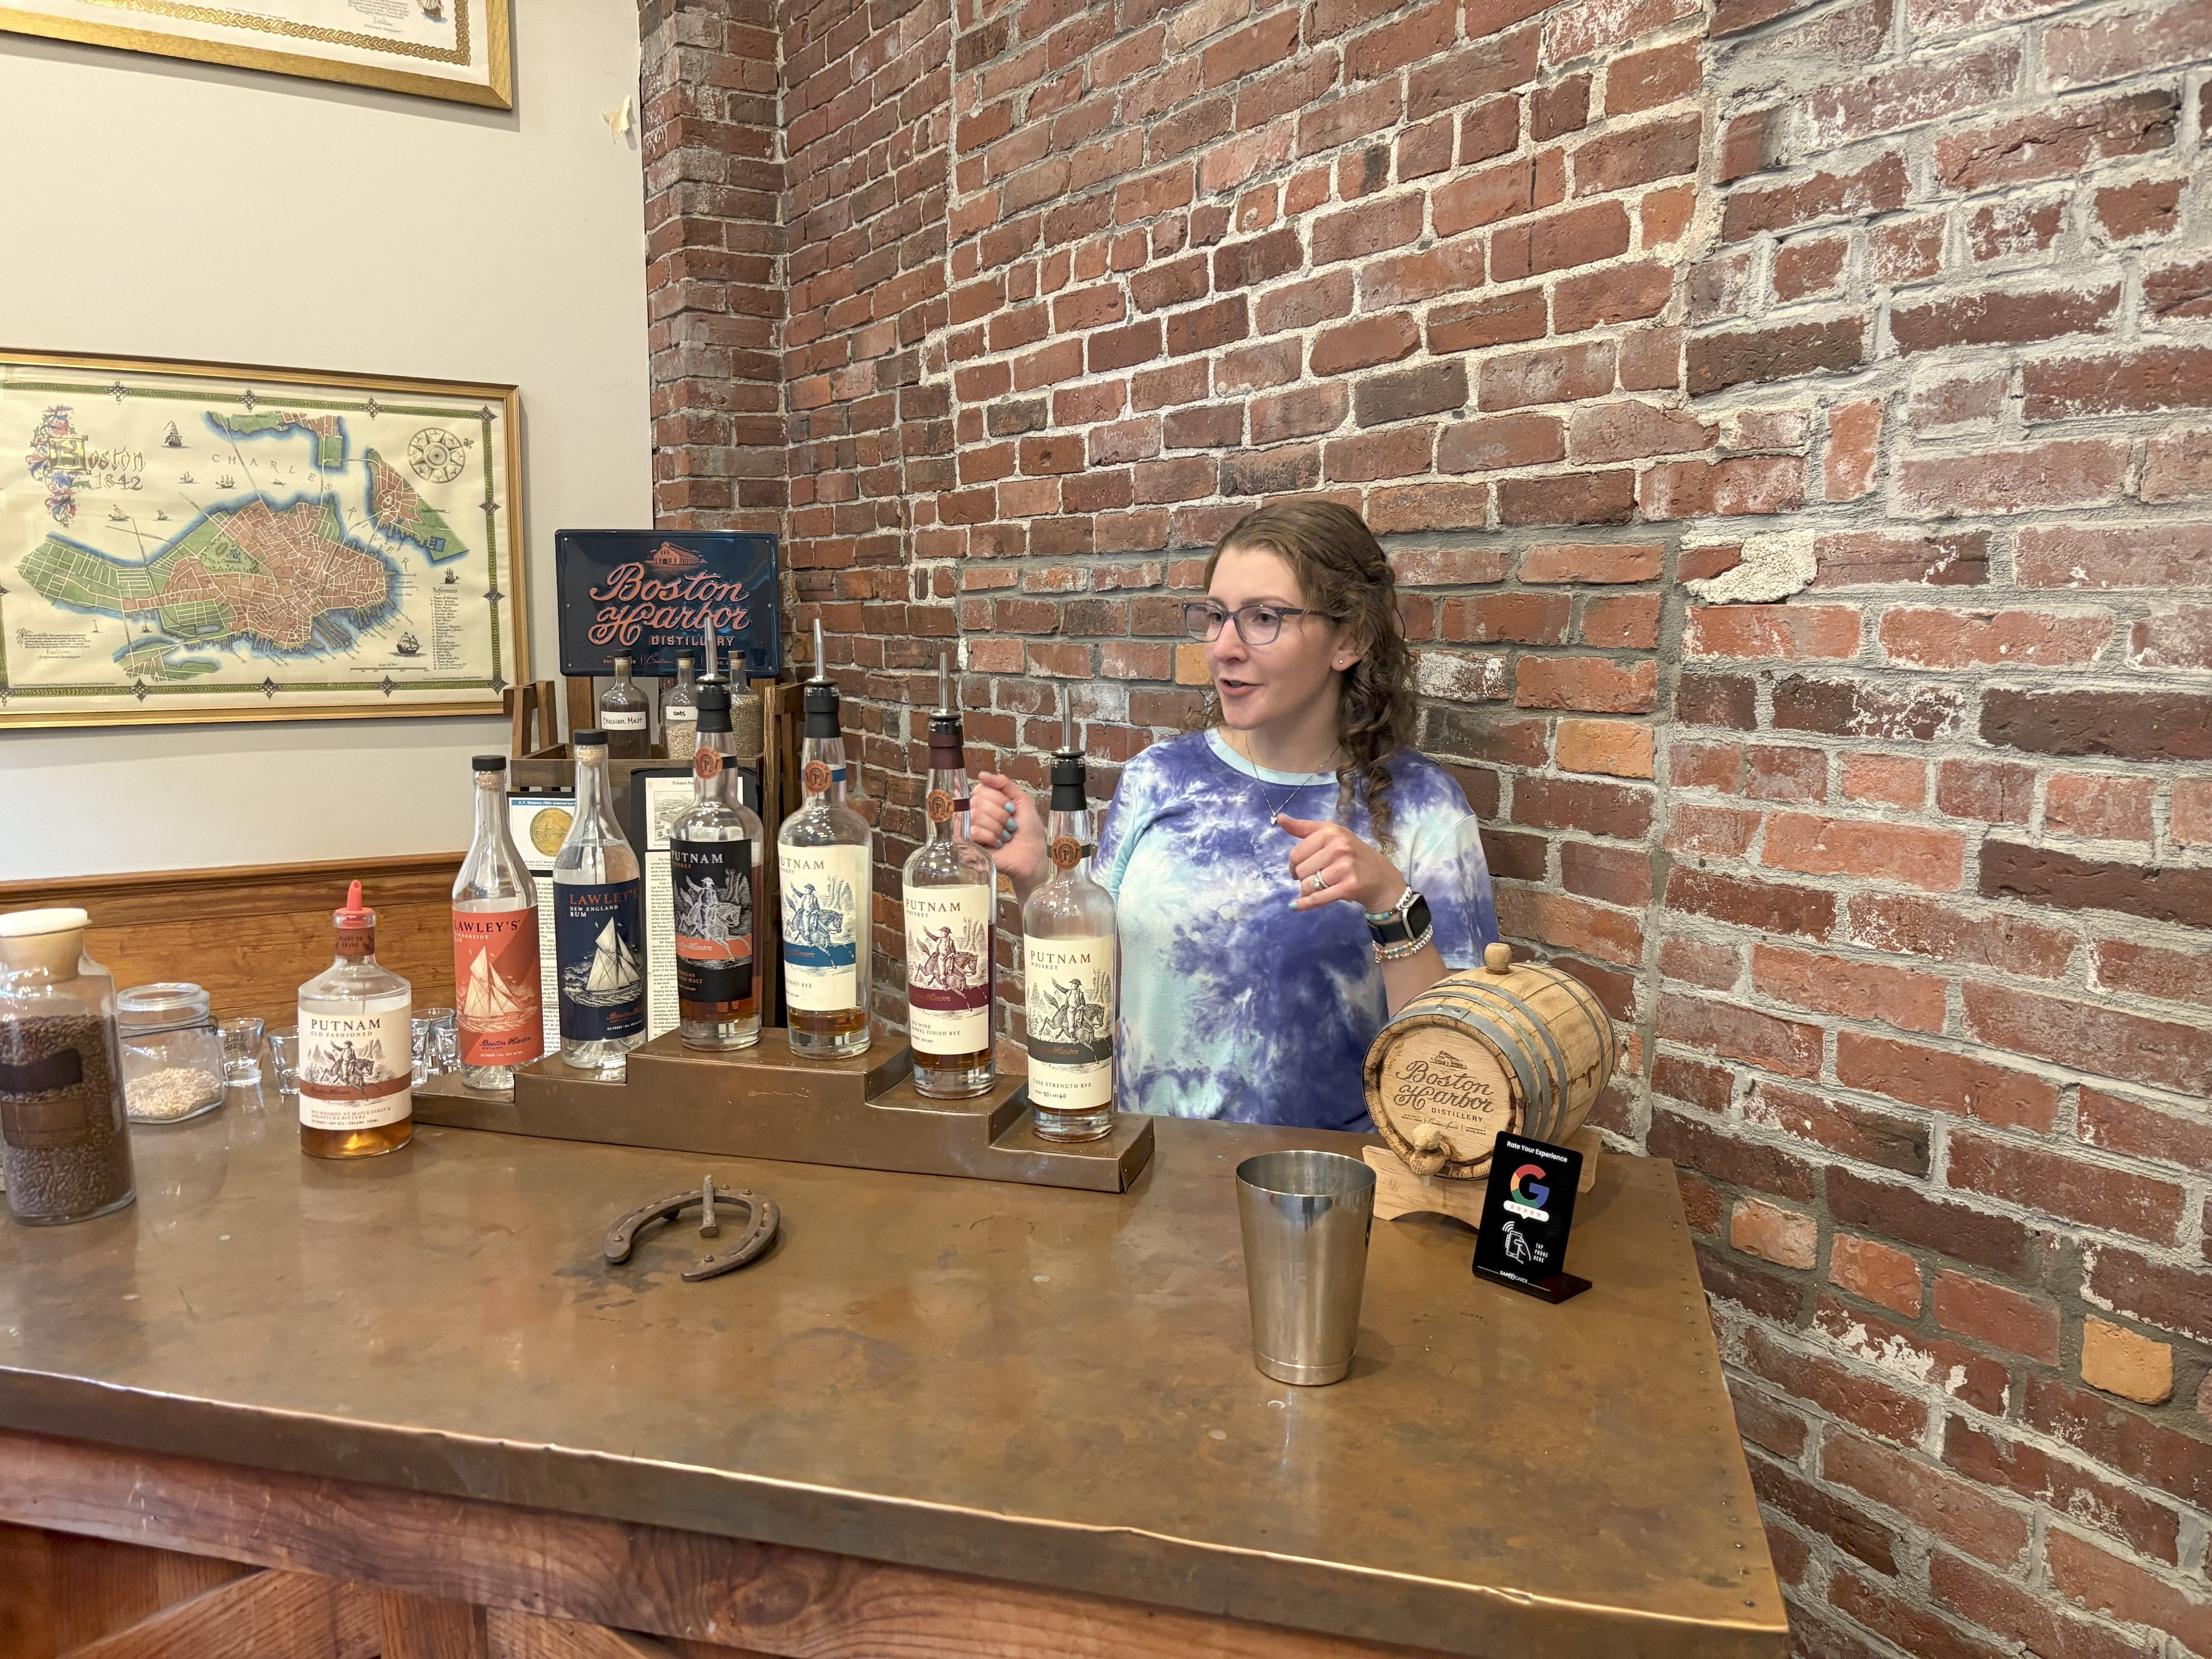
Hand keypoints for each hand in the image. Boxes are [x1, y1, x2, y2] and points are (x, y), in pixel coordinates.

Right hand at [968, 772, 1046, 889]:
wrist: (1032, 854)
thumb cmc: (1028, 829)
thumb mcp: (1021, 800)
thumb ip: (1003, 784)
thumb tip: (981, 774)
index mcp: (986, 802)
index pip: (980, 789)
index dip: (998, 798)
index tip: (1012, 808)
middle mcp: (975, 814)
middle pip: (977, 801)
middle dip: (1000, 813)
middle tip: (1011, 824)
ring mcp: (970, 829)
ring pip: (974, 815)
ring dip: (997, 826)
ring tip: (1005, 835)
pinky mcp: (969, 845)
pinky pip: (973, 831)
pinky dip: (991, 836)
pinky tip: (998, 843)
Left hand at [1277, 814, 1406, 914]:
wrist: (1380, 877)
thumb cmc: (1352, 854)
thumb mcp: (1331, 834)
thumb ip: (1304, 828)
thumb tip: (1280, 818)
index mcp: (1331, 832)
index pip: (1296, 853)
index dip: (1294, 864)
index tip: (1302, 866)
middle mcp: (1339, 847)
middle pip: (1300, 870)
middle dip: (1303, 877)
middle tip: (1315, 877)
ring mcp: (1345, 867)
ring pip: (1307, 885)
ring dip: (1308, 890)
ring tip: (1320, 886)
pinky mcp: (1349, 887)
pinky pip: (1317, 898)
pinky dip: (1305, 904)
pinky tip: (1296, 906)